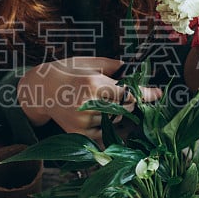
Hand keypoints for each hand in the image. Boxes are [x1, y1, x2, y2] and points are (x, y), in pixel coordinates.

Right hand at [18, 57, 161, 138]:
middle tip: (124, 94)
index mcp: (93, 84)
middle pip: (126, 107)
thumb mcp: (89, 63)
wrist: (40, 90)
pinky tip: (105, 117)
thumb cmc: (66, 72)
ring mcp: (83, 122)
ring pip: (116, 121)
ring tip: (104, 102)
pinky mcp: (79, 134)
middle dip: (130, 101)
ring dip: (118, 113)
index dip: (146, 93)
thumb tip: (134, 70)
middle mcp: (89, 104)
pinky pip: (105, 135)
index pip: (128, 91)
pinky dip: (110, 127)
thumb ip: (113, 66)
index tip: (158, 93)